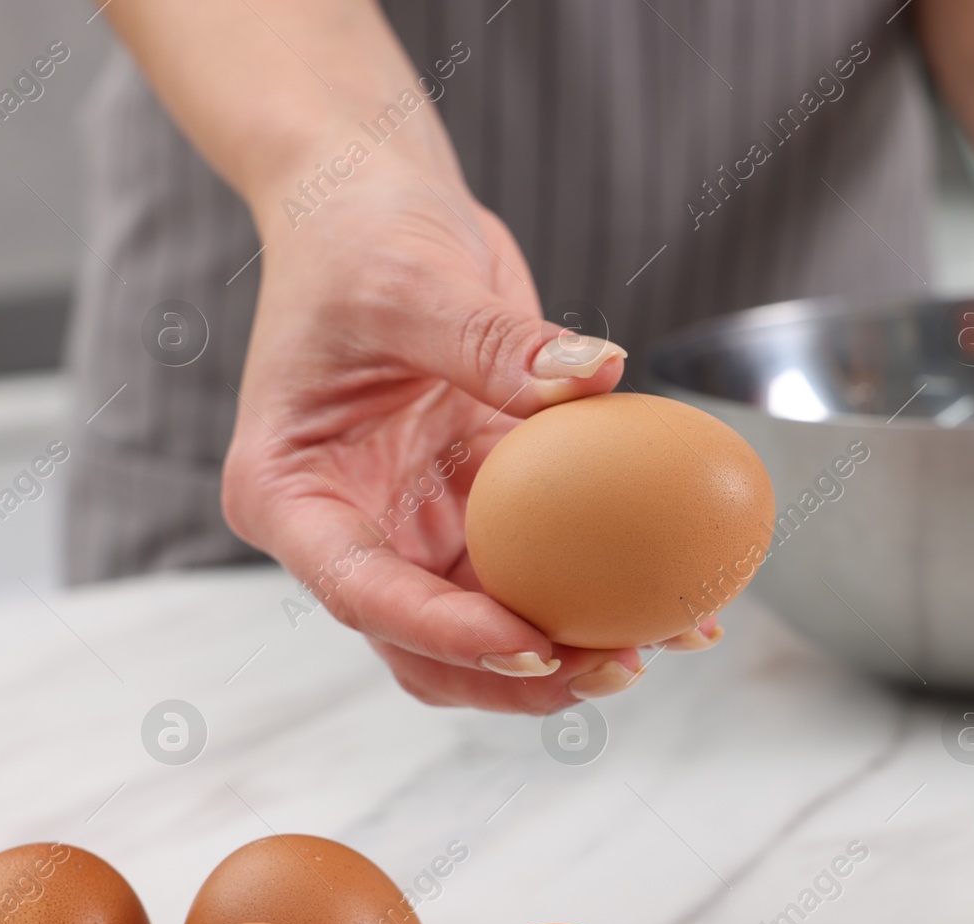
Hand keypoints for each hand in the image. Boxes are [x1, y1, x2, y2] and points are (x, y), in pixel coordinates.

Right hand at [222, 153, 709, 711]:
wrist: (376, 199)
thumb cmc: (359, 235)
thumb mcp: (412, 282)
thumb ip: (492, 342)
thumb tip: (595, 377)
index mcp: (292, 492)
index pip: (361, 591)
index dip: (445, 634)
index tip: (533, 645)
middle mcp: (352, 525)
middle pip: (426, 641)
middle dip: (520, 673)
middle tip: (617, 663)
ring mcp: (418, 520)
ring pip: (492, 620)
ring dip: (575, 644)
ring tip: (668, 638)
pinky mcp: (482, 500)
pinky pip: (545, 562)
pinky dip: (605, 583)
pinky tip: (680, 590)